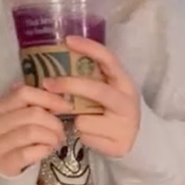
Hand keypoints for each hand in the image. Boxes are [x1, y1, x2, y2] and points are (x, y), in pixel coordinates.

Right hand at [0, 80, 73, 176]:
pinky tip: (47, 150)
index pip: (24, 93)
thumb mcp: (17, 118)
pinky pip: (29, 152)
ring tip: (56, 141)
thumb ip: (31, 103)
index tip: (66, 106)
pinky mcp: (4, 162)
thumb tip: (51, 86)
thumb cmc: (13, 139)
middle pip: (32, 113)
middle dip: (54, 122)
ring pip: (32, 132)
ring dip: (51, 137)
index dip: (48, 97)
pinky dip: (44, 150)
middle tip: (62, 131)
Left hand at [42, 36, 140, 157]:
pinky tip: (92, 135)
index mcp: (124, 82)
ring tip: (83, 121)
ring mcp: (125, 124)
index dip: (89, 48)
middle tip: (47, 83)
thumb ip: (88, 79)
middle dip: (69, 85)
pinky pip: (85, 136)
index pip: (109, 59)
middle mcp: (127, 101)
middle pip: (96, 90)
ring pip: (84, 119)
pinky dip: (82, 135)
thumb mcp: (105, 92)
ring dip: (75, 119)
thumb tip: (50, 66)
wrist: (137, 140)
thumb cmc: (111, 111)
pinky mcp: (119, 144)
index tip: (68, 40)